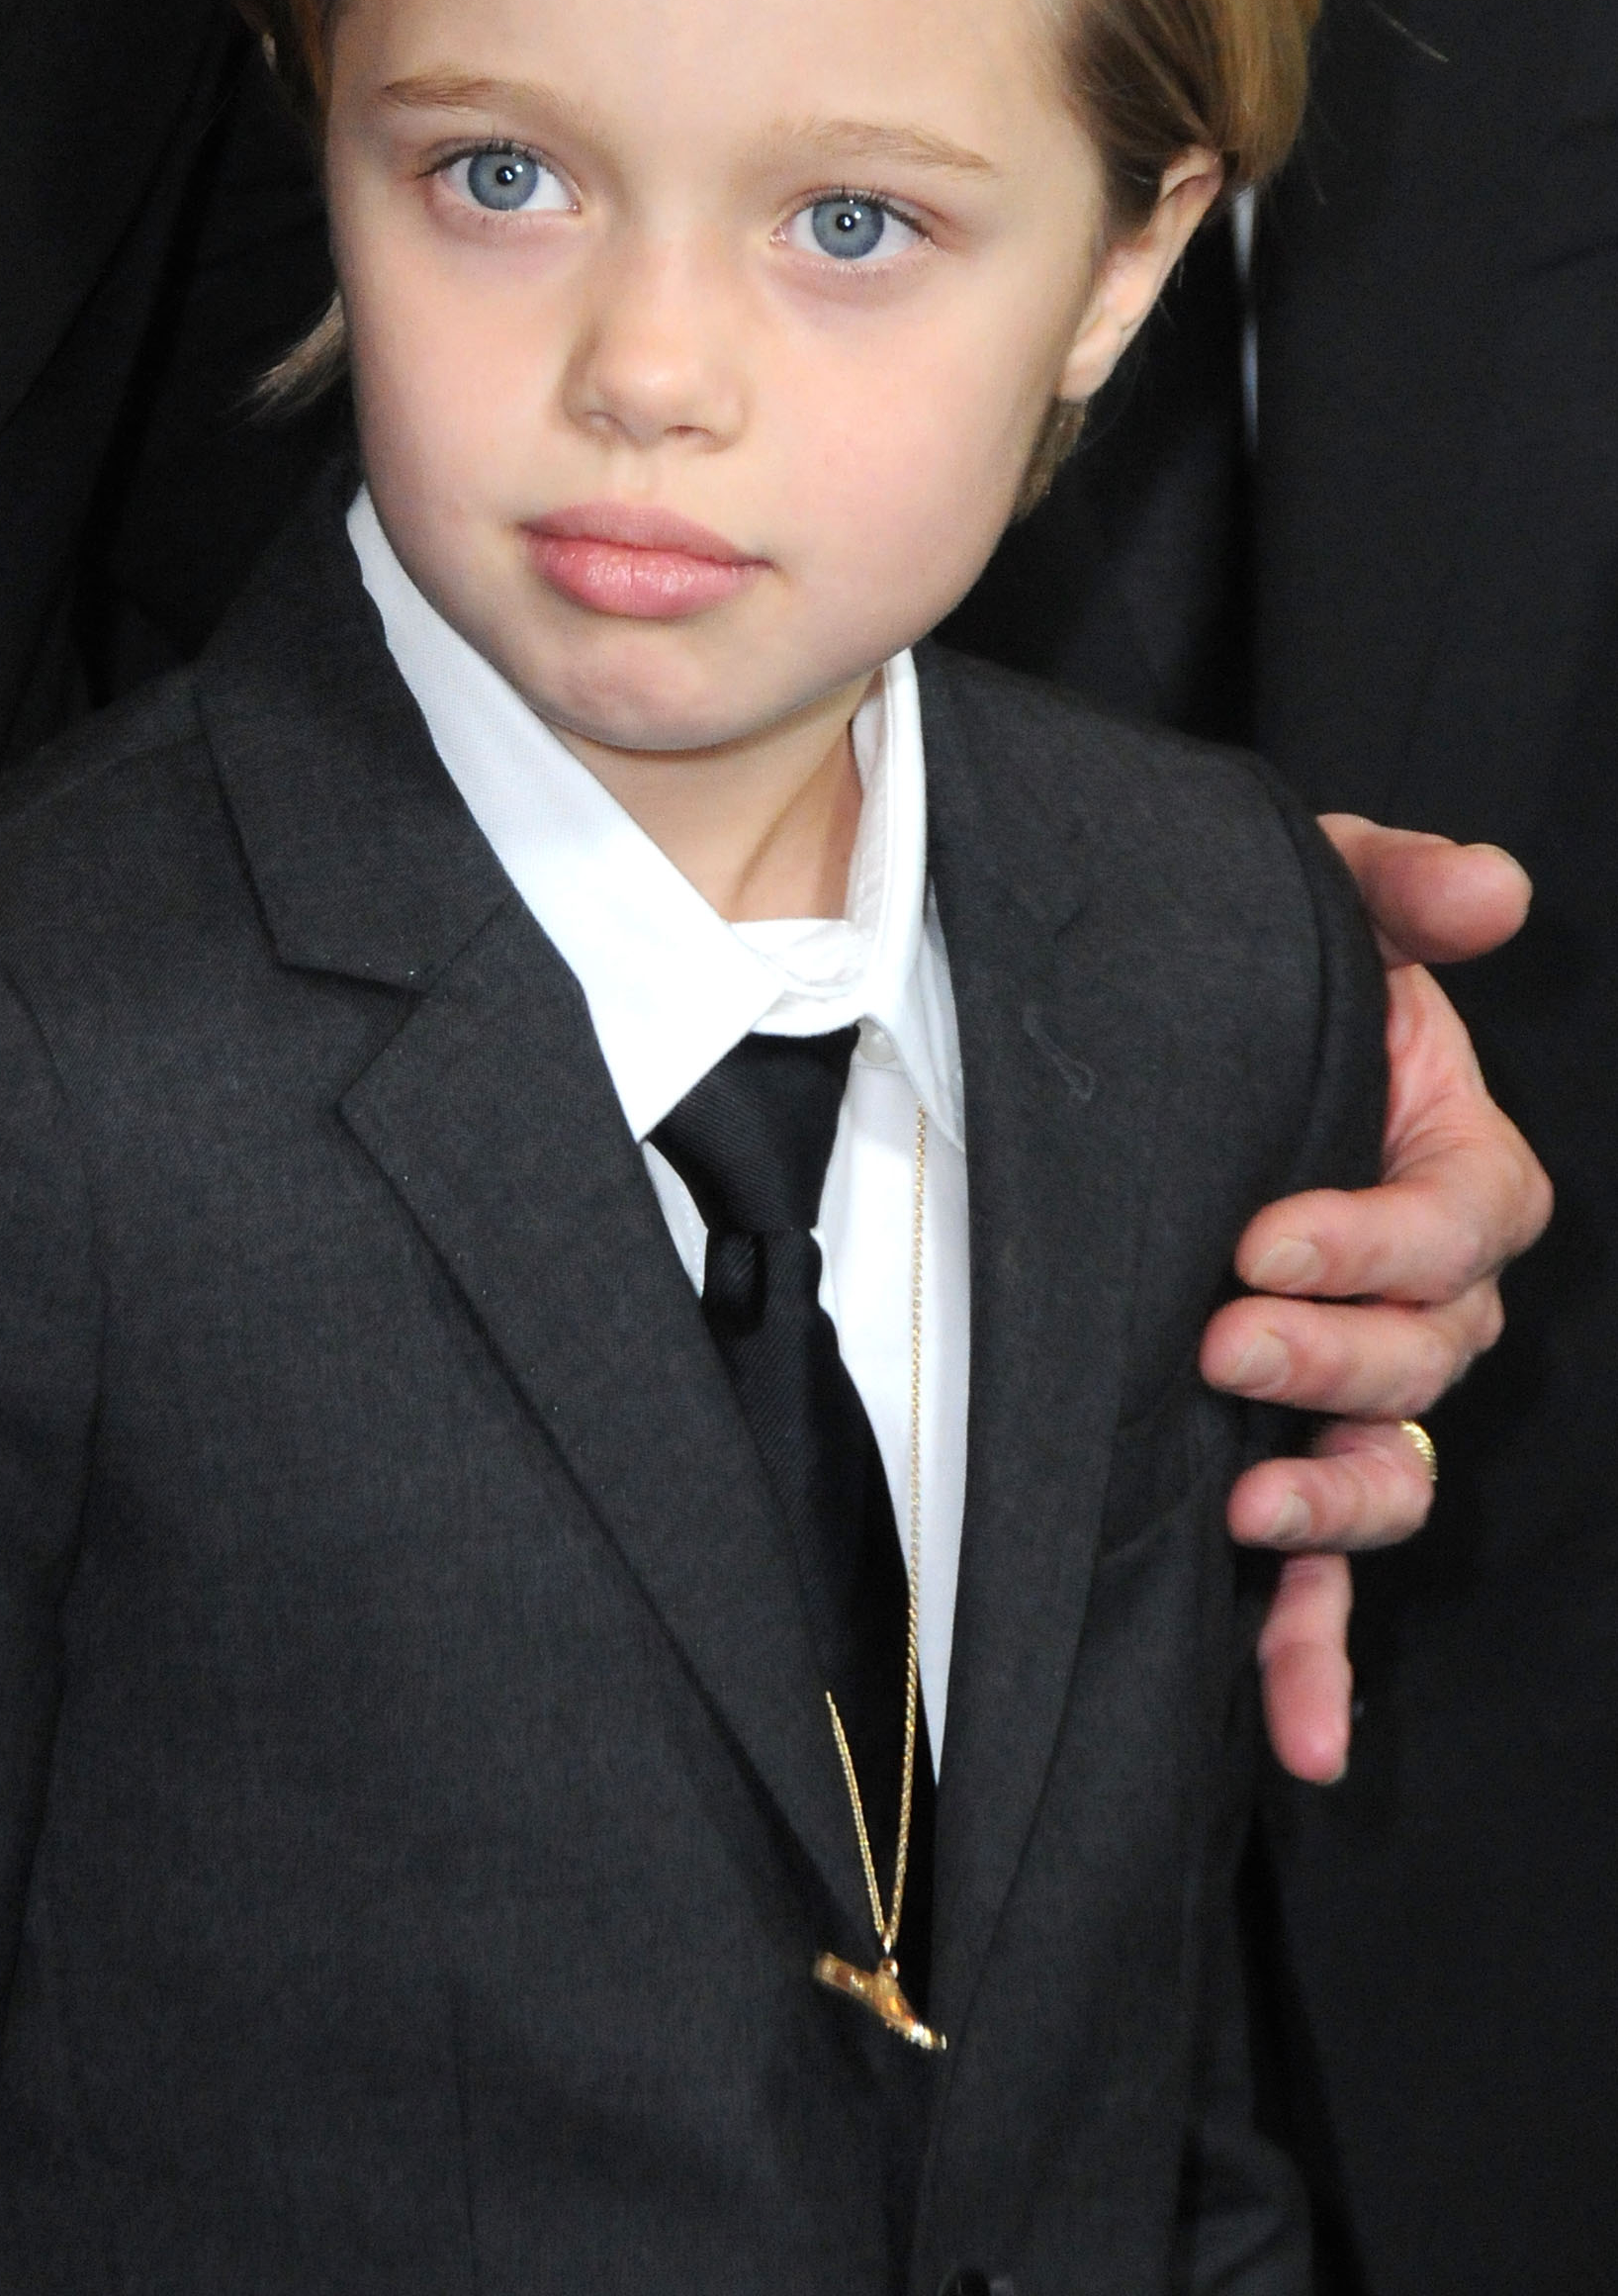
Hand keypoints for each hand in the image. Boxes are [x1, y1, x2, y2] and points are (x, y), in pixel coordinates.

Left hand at [1200, 817, 1550, 1783]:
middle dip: (1339, 1360)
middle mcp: (1412, 1286)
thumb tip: (1499, 889)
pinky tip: (1299, 1737)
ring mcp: (1347, 1383)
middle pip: (1435, 1356)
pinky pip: (1320, 1577)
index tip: (1260, 1235)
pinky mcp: (1274, 1456)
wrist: (1122, 1044)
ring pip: (1393, 1469)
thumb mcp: (1304, 900)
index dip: (1381, 1240)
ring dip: (1339, 1503)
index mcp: (1442, 1158)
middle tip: (1223, 1338)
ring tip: (1250, 1498)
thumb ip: (1394, 884)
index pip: (1469, 1221)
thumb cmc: (1227, 970)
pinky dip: (1317, 1654)